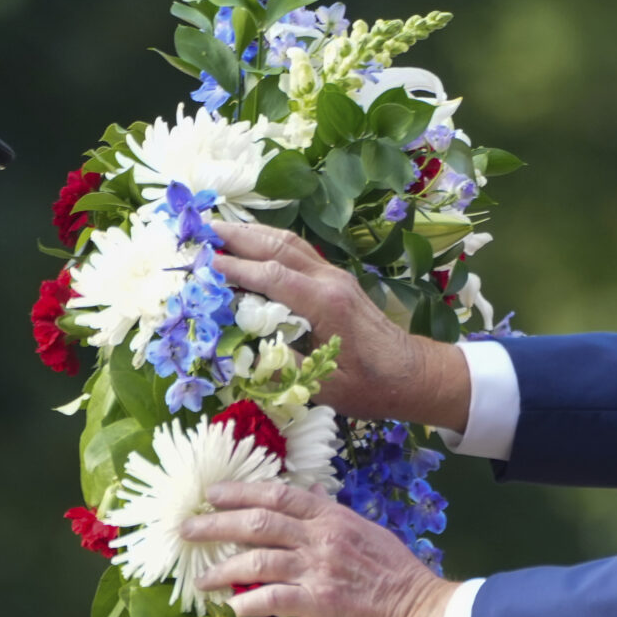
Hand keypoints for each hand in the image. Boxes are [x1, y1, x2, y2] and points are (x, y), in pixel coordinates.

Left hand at [184, 480, 453, 616]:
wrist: (422, 613)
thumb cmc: (398, 578)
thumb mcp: (367, 534)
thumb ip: (334, 518)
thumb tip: (312, 498)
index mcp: (332, 518)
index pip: (278, 494)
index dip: (240, 491)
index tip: (213, 493)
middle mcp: (321, 537)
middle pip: (257, 522)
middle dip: (215, 524)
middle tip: (186, 528)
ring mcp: (318, 568)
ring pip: (256, 560)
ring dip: (221, 569)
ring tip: (199, 579)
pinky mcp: (318, 602)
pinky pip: (271, 598)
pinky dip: (246, 604)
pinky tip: (232, 610)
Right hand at [209, 221, 471, 427]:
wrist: (415, 375)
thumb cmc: (373, 387)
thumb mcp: (326, 388)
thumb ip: (286, 367)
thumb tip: (246, 353)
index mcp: (325, 305)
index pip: (271, 277)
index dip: (235, 269)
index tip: (202, 263)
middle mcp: (329, 281)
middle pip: (277, 247)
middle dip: (237, 236)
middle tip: (201, 229)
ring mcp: (335, 277)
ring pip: (289, 243)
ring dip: (253, 233)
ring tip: (219, 228)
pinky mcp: (338, 280)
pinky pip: (299, 252)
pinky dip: (271, 242)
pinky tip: (254, 243)